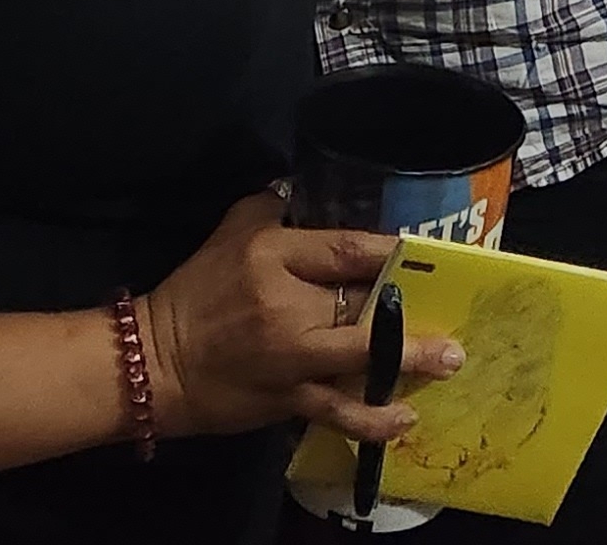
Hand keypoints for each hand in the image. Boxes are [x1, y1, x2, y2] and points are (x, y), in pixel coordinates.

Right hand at [139, 194, 462, 445]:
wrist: (153, 363)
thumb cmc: (195, 292)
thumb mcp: (228, 232)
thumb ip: (271, 208)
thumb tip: (304, 189)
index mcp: (272, 255)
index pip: (345, 248)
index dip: (392, 251)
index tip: (428, 253)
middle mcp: (286, 304)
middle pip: (361, 302)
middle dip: (409, 307)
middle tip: (452, 311)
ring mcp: (289, 356)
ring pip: (360, 357)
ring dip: (408, 360)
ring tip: (448, 362)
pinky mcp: (286, 398)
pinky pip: (338, 409)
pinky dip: (372, 417)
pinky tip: (404, 417)